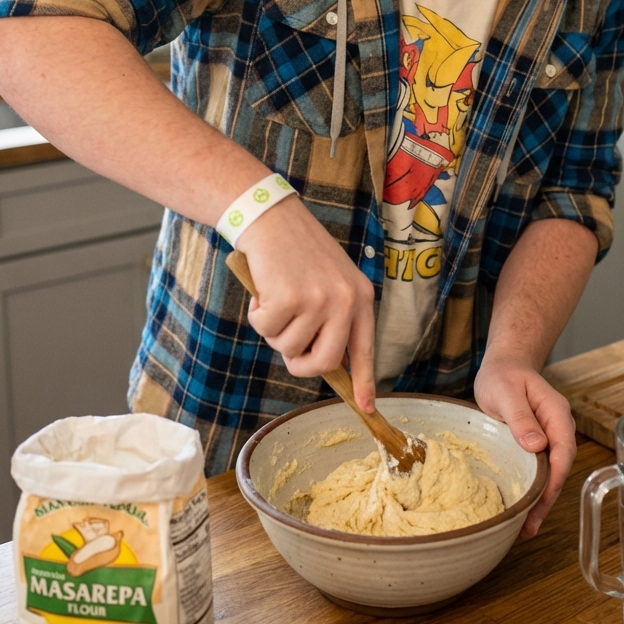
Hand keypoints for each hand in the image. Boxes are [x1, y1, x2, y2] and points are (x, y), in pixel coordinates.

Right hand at [237, 195, 375, 412]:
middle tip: (287, 347)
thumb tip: (330, 363)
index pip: (365, 349)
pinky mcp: (289, 298)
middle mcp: (345, 300)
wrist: (271, 216)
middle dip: (300, 364)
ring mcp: (318, 300)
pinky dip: (257, 315)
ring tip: (274, 298)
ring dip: (273, 331)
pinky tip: (262, 291)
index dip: (364, 381)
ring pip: (288, 348)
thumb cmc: (296, 251)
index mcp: (360, 296)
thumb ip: (334, 317)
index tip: (367, 407)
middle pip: (324, 363)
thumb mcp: (329, 280)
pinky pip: (266, 330)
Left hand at [473, 352, 575, 537]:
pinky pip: (540, 468)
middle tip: (530, 526)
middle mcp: (558, 427)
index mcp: (556, 414)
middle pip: (560, 468)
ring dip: (541, 498)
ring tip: (525, 526)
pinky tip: (522, 505)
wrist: (504, 365)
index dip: (555, 479)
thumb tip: (537, 445)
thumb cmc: (503, 375)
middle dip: (548, 498)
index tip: (542, 502)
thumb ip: (521, 417)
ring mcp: (550, 436)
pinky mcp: (538, 443)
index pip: (563, 451)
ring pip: (551, 472)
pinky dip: (533, 487)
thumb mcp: (507, 392)